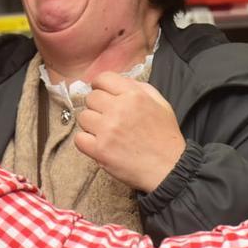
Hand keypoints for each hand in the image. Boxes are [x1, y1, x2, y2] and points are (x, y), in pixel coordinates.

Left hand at [74, 72, 185, 193]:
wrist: (169, 168)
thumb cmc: (165, 137)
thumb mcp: (161, 103)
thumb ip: (140, 88)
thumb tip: (118, 82)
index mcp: (134, 95)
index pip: (103, 78)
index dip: (100, 85)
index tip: (101, 93)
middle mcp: (118, 109)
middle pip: (91, 98)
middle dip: (97, 106)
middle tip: (107, 118)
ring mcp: (107, 130)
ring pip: (83, 117)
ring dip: (91, 124)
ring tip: (105, 133)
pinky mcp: (99, 149)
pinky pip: (79, 138)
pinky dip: (86, 141)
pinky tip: (98, 144)